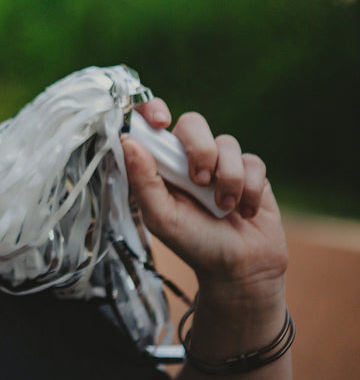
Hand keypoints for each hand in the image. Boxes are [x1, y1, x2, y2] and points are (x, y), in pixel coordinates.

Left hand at [121, 98, 287, 304]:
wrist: (241, 269)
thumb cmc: (193, 243)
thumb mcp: (161, 217)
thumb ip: (143, 181)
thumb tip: (128, 141)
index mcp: (161, 164)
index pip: (152, 123)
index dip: (152, 110)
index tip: (160, 121)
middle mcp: (189, 158)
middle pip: (193, 123)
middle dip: (200, 148)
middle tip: (199, 180)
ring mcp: (222, 162)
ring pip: (227, 143)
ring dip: (227, 178)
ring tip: (224, 207)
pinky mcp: (251, 172)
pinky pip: (253, 161)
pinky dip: (250, 188)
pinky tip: (245, 210)